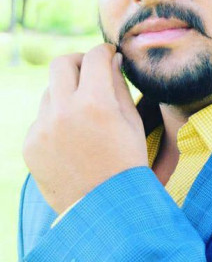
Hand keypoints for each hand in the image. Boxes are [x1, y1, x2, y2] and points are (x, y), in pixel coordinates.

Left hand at [23, 44, 147, 213]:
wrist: (104, 210)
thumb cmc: (126, 165)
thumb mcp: (132, 125)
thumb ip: (119, 88)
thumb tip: (111, 61)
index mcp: (95, 104)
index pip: (94, 57)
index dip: (104, 51)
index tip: (108, 55)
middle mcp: (63, 111)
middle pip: (62, 63)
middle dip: (78, 62)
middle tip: (90, 73)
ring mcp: (42, 128)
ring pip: (50, 93)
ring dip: (66, 96)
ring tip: (85, 120)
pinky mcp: (30, 144)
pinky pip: (41, 120)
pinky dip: (56, 122)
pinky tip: (72, 143)